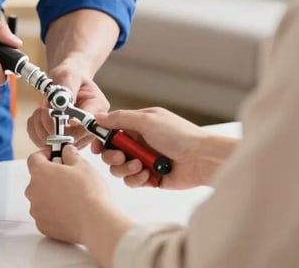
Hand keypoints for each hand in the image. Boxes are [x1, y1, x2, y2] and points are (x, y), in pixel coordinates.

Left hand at [26, 60, 109, 148]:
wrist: (66, 81)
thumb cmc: (71, 77)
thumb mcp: (69, 76)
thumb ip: (67, 90)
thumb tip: (64, 106)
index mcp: (97, 109)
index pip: (86, 126)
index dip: (68, 125)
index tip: (53, 114)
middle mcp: (90, 127)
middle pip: (71, 139)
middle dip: (51, 125)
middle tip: (43, 110)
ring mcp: (77, 137)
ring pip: (56, 145)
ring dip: (41, 128)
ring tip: (40, 111)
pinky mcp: (63, 141)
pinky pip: (45, 143)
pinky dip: (35, 130)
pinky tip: (37, 118)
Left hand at [26, 145, 110, 244]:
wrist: (96, 223)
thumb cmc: (89, 194)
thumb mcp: (82, 164)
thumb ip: (70, 153)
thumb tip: (67, 151)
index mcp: (40, 172)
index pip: (34, 158)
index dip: (46, 155)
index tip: (56, 157)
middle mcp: (33, 191)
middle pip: (37, 179)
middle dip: (50, 177)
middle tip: (68, 178)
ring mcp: (37, 210)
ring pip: (41, 198)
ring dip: (51, 195)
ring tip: (71, 197)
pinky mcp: (42, 226)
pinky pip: (45, 214)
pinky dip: (53, 212)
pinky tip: (69, 211)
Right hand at [93, 107, 226, 189]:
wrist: (201, 159)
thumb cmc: (178, 135)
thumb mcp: (146, 120)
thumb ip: (120, 118)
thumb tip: (98, 117)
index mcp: (136, 126)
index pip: (110, 132)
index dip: (101, 139)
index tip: (97, 146)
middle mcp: (138, 143)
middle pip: (111, 152)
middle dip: (112, 156)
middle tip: (121, 155)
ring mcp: (143, 161)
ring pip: (120, 169)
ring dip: (126, 168)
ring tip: (141, 166)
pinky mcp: (150, 178)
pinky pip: (132, 181)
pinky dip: (137, 179)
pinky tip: (148, 175)